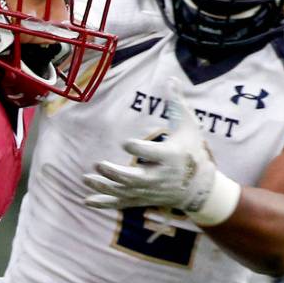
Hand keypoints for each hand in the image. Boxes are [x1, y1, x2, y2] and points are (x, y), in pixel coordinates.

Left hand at [82, 78, 239, 225]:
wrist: (199, 186)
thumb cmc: (191, 148)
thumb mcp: (189, 125)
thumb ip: (177, 103)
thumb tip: (171, 78)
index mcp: (171, 156)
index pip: (154, 154)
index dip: (139, 149)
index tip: (125, 143)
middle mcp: (160, 177)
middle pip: (137, 179)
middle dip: (116, 174)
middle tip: (98, 164)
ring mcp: (150, 191)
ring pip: (125, 192)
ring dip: (104, 187)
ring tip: (85, 178)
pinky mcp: (143, 199)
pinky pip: (122, 203)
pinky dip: (105, 203)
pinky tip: (86, 200)